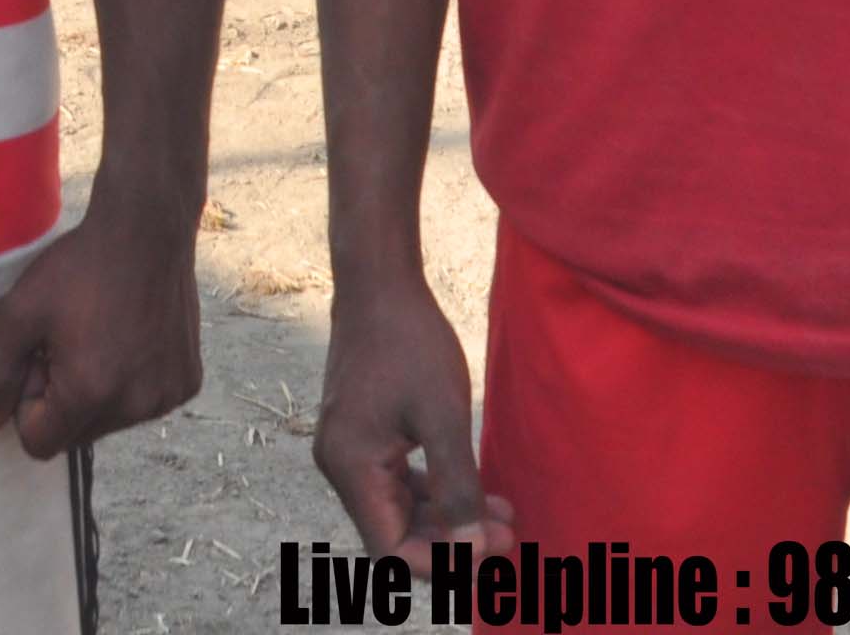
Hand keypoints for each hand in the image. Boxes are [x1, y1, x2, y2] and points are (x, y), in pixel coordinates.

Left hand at [0, 187, 203, 458]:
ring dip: (97, 393)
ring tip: (98, 336)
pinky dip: (131, 381)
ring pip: (112, 420)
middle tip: (64, 344)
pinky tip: (130, 336)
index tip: (36, 361)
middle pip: (76, 435)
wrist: (148, 230)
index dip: (26, 407)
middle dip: (62, 400)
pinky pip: (145, 401)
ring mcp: (167, 396)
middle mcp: (135, 406)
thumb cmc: (80, 267)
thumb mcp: (20, 312)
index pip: (40, 444)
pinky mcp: (188, 381)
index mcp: (89, 393)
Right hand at [310, 266, 515, 564]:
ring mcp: (349, 450)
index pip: (390, 550)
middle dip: (453, 542)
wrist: (379, 286)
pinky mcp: (363, 434)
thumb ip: (456, 487)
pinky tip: (478, 487)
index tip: (488, 554)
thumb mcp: (443, 417)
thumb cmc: (409, 343)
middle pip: (395, 532)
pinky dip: (436, 491)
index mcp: (352, 468)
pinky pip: (398, 481)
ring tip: (503, 515)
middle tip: (507, 535)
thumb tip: (472, 550)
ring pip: (400, 509)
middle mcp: (342, 466)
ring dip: (450, 518)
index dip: (440, 564)